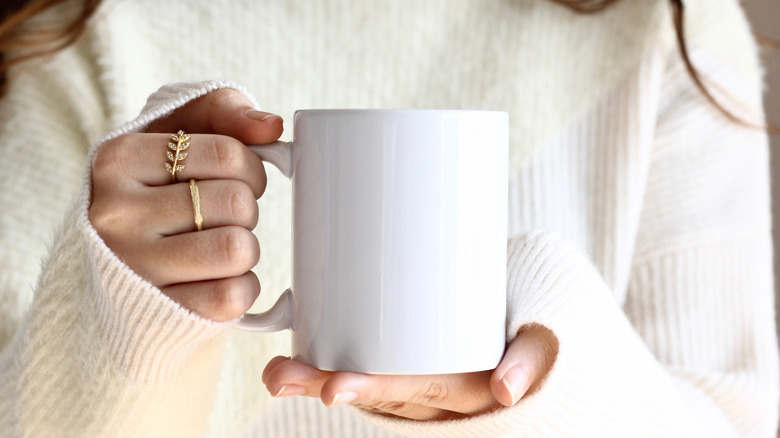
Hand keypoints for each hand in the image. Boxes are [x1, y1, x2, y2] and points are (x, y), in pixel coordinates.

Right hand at [89, 89, 282, 320]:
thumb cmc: (163, 187)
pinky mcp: (157, 313)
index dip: (251, 168)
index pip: (228, 154)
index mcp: (119, 158)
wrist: (120, 266)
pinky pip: (232, 295)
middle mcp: (115, 213)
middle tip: (223, 216)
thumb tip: (271, 126)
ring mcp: (132, 268)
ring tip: (219, 244)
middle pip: (236, 203)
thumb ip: (225, 110)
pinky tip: (217, 278)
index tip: (237, 178)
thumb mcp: (180, 131)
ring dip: (245, 248)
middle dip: (246, 210)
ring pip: (237, 248)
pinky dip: (241, 287)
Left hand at [262, 324, 557, 419]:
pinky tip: (295, 357)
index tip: (331, 389)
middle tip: (280, 376)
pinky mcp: (407, 366)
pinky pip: (370, 373)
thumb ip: (531, 361)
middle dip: (325, 385)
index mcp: (465, 385)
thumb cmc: (530, 331)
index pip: (414, 390)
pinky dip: (330, 368)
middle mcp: (436, 391)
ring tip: (275, 371)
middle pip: (375, 391)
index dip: (372, 390)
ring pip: (365, 385)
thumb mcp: (541, 341)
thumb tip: (505, 392)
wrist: (531, 332)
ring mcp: (419, 383)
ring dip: (316, 379)